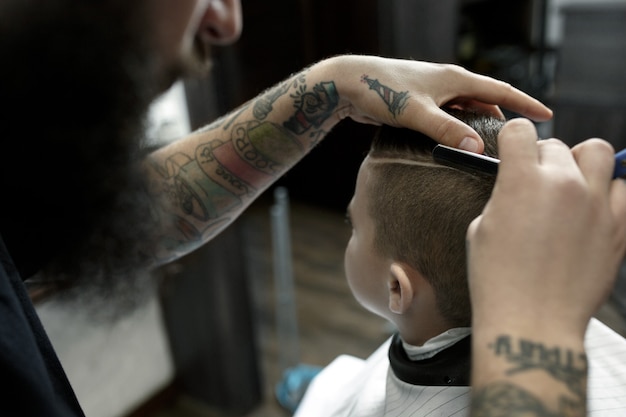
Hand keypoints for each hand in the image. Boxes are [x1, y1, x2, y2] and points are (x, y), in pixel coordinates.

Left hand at [321, 55, 552, 152]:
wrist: (348, 84)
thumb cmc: (382, 91)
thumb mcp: (416, 113)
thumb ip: (445, 131)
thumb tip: (476, 147)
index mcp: (455, 78)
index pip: (500, 90)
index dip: (525, 103)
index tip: (547, 116)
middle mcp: (447, 82)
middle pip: (485, 100)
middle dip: (503, 117)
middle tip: (516, 140)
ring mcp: (433, 91)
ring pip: (465, 109)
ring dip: (478, 125)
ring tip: (489, 146)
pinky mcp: (418, 102)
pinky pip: (447, 116)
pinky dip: (457, 128)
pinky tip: (455, 144)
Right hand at [467, 118, 625, 338]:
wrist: (532, 321)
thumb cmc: (498, 280)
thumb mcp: (482, 228)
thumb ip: (504, 196)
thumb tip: (518, 186)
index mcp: (522, 181)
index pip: (521, 131)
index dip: (511, 140)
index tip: (511, 151)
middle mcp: (563, 184)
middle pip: (557, 145)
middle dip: (542, 159)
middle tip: (536, 183)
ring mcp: (596, 204)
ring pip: (598, 153)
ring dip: (581, 163)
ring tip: (570, 185)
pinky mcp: (619, 227)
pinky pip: (623, 189)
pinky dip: (608, 191)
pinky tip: (592, 208)